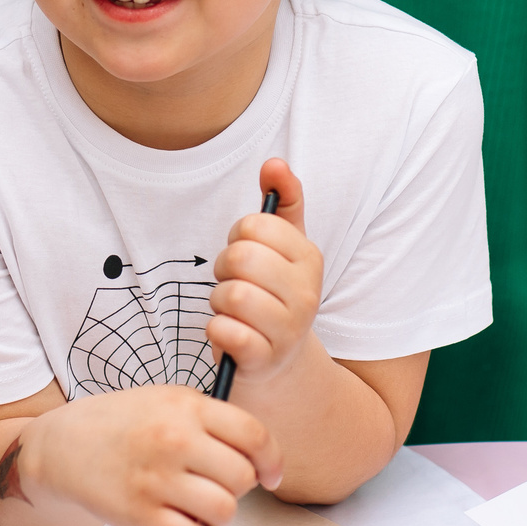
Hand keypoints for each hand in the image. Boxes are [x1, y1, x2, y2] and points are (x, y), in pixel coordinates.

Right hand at [23, 384, 284, 525]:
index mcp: (187, 407)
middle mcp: (174, 440)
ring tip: (202, 511)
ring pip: (224, 512)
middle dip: (239, 489)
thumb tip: (258, 458)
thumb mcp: (168, 401)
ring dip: (221, 519)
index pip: (254, 436)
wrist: (63, 445)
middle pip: (242, 478)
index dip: (271, 461)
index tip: (270, 476)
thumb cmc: (122, 424)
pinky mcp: (140, 515)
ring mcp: (156, 479)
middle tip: (219, 488)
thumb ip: (214, 422)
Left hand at [208, 159, 320, 382]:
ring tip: (230, 309)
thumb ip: (284, 201)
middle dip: (223, 268)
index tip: (245, 253)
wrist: (279, 361)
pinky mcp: (264, 359)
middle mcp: (307, 293)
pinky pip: (225, 332)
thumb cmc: (273, 294)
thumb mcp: (285, 247)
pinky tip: (228, 333)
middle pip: (240, 258)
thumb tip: (274, 164)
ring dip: (218, 301)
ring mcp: (288, 330)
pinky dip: (216, 330)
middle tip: (232, 281)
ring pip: (230, 295)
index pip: (255, 225)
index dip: (238, 236)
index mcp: (310, 258)